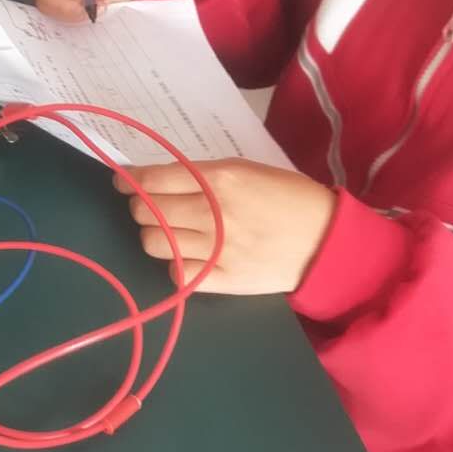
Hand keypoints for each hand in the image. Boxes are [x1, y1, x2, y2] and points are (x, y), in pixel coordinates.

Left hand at [116, 160, 336, 294]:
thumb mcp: (249, 170)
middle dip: (141, 206)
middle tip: (149, 206)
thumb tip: (161, 178)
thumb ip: (205, 174)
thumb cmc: (290, 198)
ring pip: (155, 243)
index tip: (124, 181)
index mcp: (221, 179)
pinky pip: (179, 274)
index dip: (132, 180)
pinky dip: (177, 264)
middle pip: (148, 211)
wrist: (328, 241)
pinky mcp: (224, 280)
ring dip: (155, 235)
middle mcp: (213, 214)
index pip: (155, 179)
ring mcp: (217, 250)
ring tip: (169, 231)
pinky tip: (189, 256)